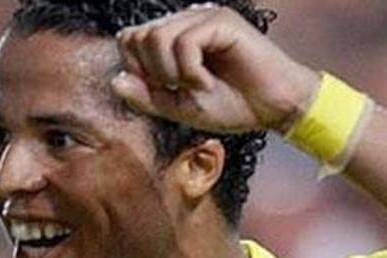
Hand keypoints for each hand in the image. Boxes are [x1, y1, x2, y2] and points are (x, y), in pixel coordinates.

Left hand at [111, 4, 319, 133]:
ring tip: (195, 87)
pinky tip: (208, 83)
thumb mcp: (177, 107)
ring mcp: (203, 18)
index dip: (136, 70)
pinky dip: (190, 72)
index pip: (129, 40)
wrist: (272, 109)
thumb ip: (145, 96)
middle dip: (151, 73)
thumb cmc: (230, 105)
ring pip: (156, 38)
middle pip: (137, 37)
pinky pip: (184, 43)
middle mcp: (185, 22)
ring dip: (170, 73)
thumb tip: (115, 81)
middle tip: (179, 89)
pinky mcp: (221, 21)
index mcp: (172, 38)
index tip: (163, 91)